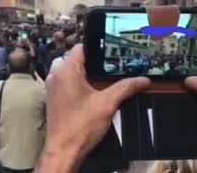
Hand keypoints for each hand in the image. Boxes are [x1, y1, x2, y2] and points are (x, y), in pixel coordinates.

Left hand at [37, 44, 149, 171]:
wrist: (64, 150)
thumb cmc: (81, 125)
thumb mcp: (107, 103)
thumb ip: (126, 88)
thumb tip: (144, 80)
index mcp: (66, 70)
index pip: (81, 47)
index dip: (97, 47)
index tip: (112, 50)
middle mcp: (56, 75)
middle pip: (74, 57)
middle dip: (92, 61)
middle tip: (110, 65)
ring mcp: (53, 87)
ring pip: (69, 70)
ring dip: (84, 72)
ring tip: (104, 77)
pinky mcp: (54, 97)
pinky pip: (65, 81)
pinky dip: (77, 82)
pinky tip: (93, 90)